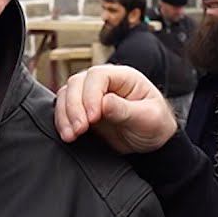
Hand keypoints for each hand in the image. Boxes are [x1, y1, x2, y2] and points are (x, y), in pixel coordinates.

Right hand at [55, 65, 177, 153]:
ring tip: (71, 135)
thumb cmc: (155, 124)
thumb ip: (126, 110)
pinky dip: (62, 122)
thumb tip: (103, 103)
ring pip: (66, 95)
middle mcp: (103, 82)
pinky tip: (68, 134)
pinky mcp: (81, 110)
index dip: (91, 94)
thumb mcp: (149, 118)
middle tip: (80, 129)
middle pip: (76, 83)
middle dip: (73, 107)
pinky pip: (63, 110)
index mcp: (123, 77)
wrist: (151, 140)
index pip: (98, 76)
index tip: (93, 117)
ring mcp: (90, 95)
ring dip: (64, 115)